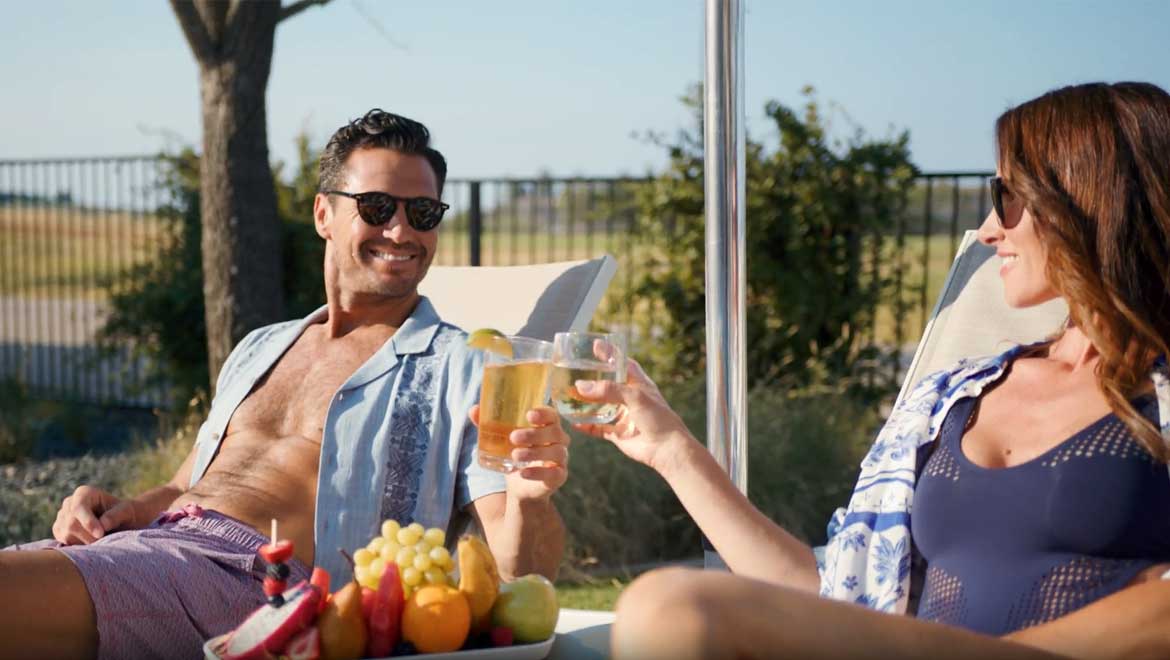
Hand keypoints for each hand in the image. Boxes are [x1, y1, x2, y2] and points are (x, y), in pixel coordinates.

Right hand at [52, 485, 136, 544]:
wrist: (119, 522)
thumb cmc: (123, 513)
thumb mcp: (126, 511)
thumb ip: (115, 515)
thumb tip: (103, 524)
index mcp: (84, 493)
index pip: (78, 508)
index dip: (88, 522)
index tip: (101, 534)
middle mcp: (69, 503)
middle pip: (71, 524)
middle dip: (89, 536)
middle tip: (104, 541)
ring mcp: (62, 517)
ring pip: (66, 535)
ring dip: (84, 542)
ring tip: (100, 541)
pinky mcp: (59, 530)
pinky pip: (63, 542)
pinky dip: (77, 546)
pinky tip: (90, 543)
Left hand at [469, 405, 569, 500]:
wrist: (520, 486)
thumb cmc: (515, 455)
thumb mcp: (502, 440)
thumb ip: (489, 424)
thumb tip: (473, 410)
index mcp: (547, 426)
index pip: (552, 415)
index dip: (543, 413)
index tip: (528, 415)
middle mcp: (559, 441)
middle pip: (554, 432)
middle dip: (534, 434)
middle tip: (513, 437)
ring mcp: (561, 459)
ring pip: (555, 452)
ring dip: (535, 452)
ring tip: (514, 455)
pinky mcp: (559, 476)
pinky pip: (554, 473)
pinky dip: (538, 472)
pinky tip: (523, 473)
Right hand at [571, 358, 695, 471]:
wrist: (666, 448)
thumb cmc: (658, 418)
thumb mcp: (635, 397)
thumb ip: (609, 390)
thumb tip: (581, 386)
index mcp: (638, 384)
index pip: (622, 364)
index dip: (610, 354)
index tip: (595, 346)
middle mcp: (629, 398)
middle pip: (607, 384)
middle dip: (592, 379)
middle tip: (574, 371)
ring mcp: (623, 415)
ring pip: (600, 406)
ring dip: (585, 402)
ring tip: (568, 396)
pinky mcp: (618, 433)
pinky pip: (598, 428)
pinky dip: (586, 425)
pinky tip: (574, 422)